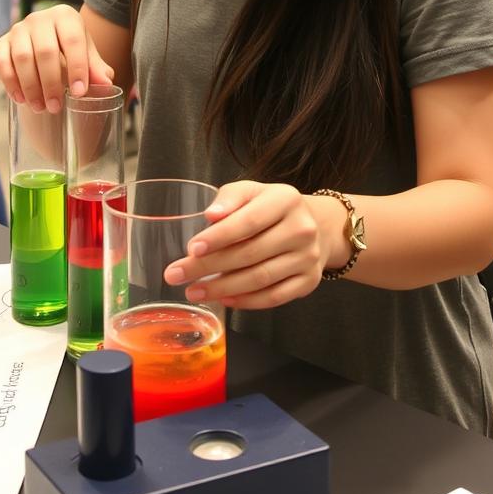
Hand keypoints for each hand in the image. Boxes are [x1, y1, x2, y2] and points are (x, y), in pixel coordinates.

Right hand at [0, 5, 113, 113]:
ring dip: (31, 87)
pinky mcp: (2, 41)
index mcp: (65, 16)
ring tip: (40, 108)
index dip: (77, 68)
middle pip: (45, 51)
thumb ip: (96, 69)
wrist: (48, 39)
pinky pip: (2, 62)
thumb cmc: (70, 48)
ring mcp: (18, 29)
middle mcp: (40, 19)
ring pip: (22, 58)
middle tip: (56, 107)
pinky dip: (10, 83)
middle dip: (51, 83)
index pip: (72, 40)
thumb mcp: (86, 54)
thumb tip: (106, 85)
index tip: (79, 93)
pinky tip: (21, 99)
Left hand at [163, 181, 336, 310]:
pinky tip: (224, 299)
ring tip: (194, 291)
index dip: (219, 237)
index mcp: (285, 200)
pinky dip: (246, 302)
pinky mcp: (308, 281)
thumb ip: (230, 198)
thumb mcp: (252, 191)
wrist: (315, 226)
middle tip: (177, 275)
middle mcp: (301, 229)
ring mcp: (308, 258)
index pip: (249, 221)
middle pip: (250, 253)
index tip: (191, 249)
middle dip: (208, 267)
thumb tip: (211, 215)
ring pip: (260, 279)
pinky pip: (274, 297)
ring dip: (223, 288)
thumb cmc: (271, 208)